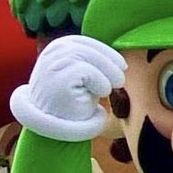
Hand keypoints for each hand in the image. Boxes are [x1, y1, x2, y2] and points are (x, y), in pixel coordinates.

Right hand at [9, 35, 126, 141]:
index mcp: (56, 49)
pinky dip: (101, 83)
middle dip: (109, 62)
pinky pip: (88, 72)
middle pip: (87, 49)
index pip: (84, 42)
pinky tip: (101, 94)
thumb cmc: (73, 101)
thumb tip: (118, 58)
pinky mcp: (57, 77)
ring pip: (89, 58)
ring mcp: (52, 64)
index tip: (122, 64)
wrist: (56, 130)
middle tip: (121, 80)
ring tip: (110, 90)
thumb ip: (92, 61)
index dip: (106, 52)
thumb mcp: (84, 76)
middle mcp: (51, 53)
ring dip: (107, 73)